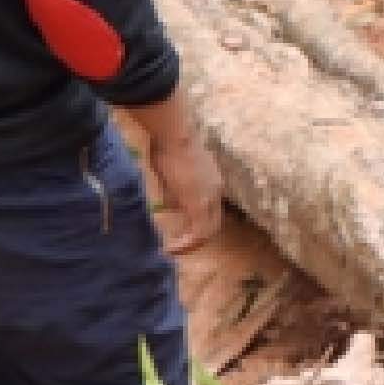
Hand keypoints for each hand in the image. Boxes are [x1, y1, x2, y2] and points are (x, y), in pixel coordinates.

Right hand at [147, 124, 226, 253]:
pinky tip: (172, 249)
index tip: (182, 228)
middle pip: (214, 221)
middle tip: (180, 246)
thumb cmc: (167, 143)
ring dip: (191, 243)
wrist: (173, 134)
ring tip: (174, 250)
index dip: (199, 220)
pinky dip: (187, 244)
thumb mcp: (170, 167)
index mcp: (211, 179)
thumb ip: (172, 188)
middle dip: (198, 237)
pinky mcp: (200, 204)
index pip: (211, 207)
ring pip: (208, 230)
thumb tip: (168, 204)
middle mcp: (216, 189)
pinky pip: (198, 232)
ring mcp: (211, 197)